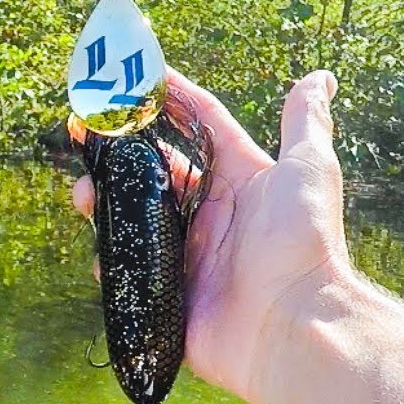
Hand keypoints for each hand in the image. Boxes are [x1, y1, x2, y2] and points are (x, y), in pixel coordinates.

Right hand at [71, 68, 351, 403]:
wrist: (291, 327)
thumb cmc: (304, 244)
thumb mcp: (308, 172)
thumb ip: (304, 124)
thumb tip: (321, 77)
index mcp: (237, 180)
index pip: (198, 127)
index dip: (169, 99)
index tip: (135, 76)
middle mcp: (208, 214)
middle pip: (152, 172)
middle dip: (118, 153)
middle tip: (86, 139)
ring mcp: (185, 255)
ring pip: (132, 219)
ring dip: (103, 203)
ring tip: (83, 195)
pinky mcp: (166, 293)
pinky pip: (127, 271)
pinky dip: (109, 260)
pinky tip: (100, 251)